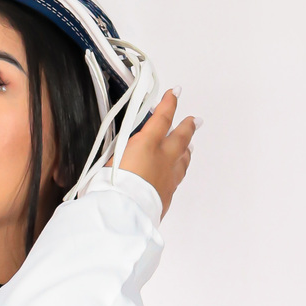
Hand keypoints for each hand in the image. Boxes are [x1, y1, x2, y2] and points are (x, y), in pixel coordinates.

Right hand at [117, 88, 199, 217]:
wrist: (123, 212)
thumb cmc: (112, 185)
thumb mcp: (111, 158)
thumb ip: (122, 151)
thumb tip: (127, 152)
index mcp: (148, 144)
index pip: (162, 118)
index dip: (169, 103)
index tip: (175, 93)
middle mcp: (163, 158)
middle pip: (181, 137)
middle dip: (188, 126)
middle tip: (194, 120)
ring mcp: (169, 177)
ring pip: (184, 159)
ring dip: (187, 150)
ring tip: (190, 146)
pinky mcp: (168, 194)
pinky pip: (177, 179)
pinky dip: (178, 172)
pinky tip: (177, 173)